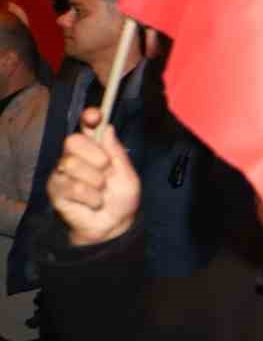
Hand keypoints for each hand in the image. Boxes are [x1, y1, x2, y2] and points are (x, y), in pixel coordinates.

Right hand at [47, 109, 140, 246]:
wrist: (114, 225)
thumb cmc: (121, 198)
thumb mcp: (127, 175)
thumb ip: (117, 152)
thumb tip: (108, 127)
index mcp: (95, 148)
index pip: (87, 126)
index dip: (89, 118)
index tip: (95, 116)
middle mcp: (75, 156)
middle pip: (72, 141)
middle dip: (94, 156)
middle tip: (106, 170)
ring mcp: (63, 172)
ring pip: (71, 164)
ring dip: (95, 182)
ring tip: (101, 192)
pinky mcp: (56, 189)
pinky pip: (72, 186)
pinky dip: (90, 197)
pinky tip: (93, 202)